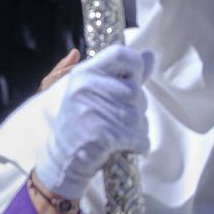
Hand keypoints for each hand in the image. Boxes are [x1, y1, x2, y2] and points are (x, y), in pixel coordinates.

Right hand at [35, 45, 153, 202]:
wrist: (63, 159)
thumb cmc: (81, 122)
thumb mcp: (94, 90)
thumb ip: (124, 73)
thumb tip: (150, 56)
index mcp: (84, 72)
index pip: (121, 54)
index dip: (136, 66)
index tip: (133, 80)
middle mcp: (87, 87)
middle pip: (135, 91)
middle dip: (135, 108)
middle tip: (117, 119)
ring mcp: (94, 110)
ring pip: (139, 115)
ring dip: (136, 129)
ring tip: (118, 134)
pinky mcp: (103, 135)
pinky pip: (139, 137)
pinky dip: (138, 145)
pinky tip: (122, 146)